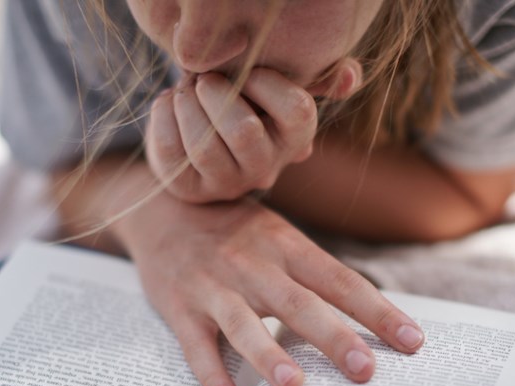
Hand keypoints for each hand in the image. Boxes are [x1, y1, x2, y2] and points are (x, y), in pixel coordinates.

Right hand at [117, 189, 425, 385]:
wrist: (162, 208)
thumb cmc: (233, 230)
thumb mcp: (277, 235)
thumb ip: (313, 272)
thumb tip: (369, 319)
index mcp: (285, 244)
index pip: (339, 281)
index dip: (377, 311)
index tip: (412, 342)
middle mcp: (252, 264)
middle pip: (297, 303)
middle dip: (333, 337)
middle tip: (364, 371)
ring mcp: (213, 286)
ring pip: (243, 324)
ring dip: (267, 355)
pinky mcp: (179, 307)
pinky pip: (195, 346)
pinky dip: (211, 375)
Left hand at [146, 67, 318, 203]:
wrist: (195, 134)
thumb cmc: (243, 98)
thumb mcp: (276, 84)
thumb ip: (317, 76)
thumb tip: (351, 78)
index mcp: (296, 138)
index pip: (297, 112)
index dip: (265, 82)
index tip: (243, 68)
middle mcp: (266, 167)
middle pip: (245, 131)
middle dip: (216, 94)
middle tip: (203, 79)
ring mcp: (227, 183)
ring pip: (204, 145)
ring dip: (186, 105)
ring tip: (183, 91)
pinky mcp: (189, 188)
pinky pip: (171, 150)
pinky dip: (163, 116)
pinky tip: (167, 105)